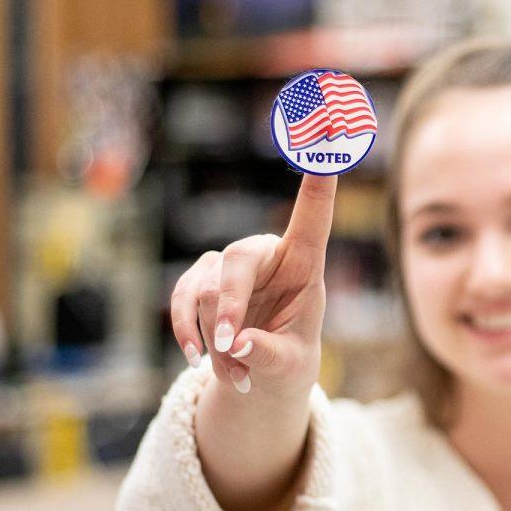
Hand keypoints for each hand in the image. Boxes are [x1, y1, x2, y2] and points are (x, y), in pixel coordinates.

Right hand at [170, 174, 336, 396]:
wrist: (263, 372)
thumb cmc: (289, 358)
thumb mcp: (289, 365)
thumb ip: (268, 353)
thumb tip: (236, 344)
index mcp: (305, 263)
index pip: (313, 215)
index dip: (318, 180)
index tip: (328, 134)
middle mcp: (267, 254)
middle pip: (238, 260)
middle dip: (227, 306)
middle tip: (228, 347)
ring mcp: (230, 264)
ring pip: (204, 290)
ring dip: (213, 339)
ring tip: (236, 376)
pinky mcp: (201, 278)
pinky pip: (182, 300)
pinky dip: (187, 333)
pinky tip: (197, 360)